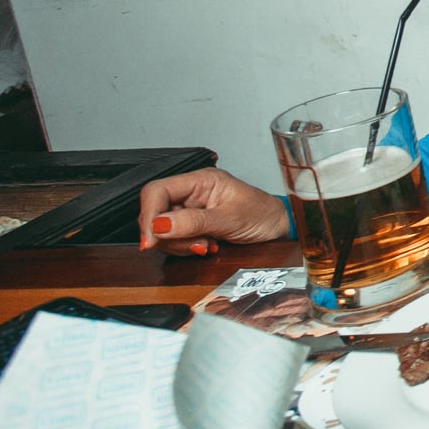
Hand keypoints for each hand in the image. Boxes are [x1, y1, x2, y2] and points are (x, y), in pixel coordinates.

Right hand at [138, 168, 291, 254]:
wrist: (279, 229)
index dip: (149, 215)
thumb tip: (159, 225)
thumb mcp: (230, 219)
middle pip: (156, 213)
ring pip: (162, 230)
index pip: (157, 191)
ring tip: (207, 245)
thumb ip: (194, 222)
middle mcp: (192, 193)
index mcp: (200, 180)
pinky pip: (175, 239)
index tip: (150, 240)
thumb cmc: (264, 215)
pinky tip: (207, 247)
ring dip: (181, 244)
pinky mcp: (192, 226)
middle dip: (170, 235)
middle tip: (196, 244)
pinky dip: (186, 248)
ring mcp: (191, 210)